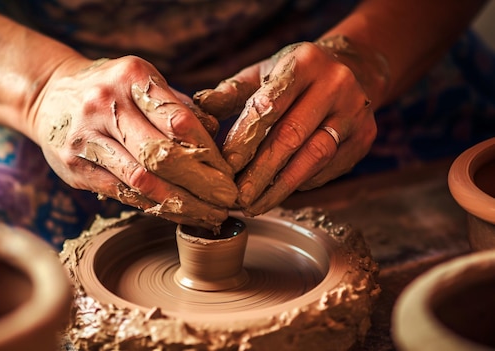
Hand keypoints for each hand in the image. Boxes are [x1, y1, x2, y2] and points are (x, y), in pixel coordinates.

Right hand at [28, 55, 236, 227]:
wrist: (48, 94)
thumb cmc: (110, 88)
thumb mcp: (143, 81)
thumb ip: (178, 106)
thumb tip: (217, 135)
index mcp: (131, 78)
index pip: (179, 121)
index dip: (208, 153)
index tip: (229, 174)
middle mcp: (105, 105)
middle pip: (161, 154)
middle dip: (200, 184)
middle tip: (226, 201)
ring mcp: (86, 138)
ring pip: (141, 179)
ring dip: (181, 203)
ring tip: (208, 215)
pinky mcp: (75, 167)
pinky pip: (122, 193)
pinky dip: (154, 207)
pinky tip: (177, 214)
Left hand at [195, 40, 379, 215]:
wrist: (353, 70)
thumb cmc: (295, 77)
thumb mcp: (263, 73)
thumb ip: (232, 92)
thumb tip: (201, 107)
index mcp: (304, 62)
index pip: (269, 105)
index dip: (246, 139)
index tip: (227, 166)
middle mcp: (335, 84)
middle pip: (292, 136)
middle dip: (261, 172)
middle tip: (238, 198)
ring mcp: (355, 112)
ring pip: (314, 157)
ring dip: (281, 187)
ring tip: (255, 205)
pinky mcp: (366, 137)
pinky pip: (330, 169)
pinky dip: (303, 184)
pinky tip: (280, 193)